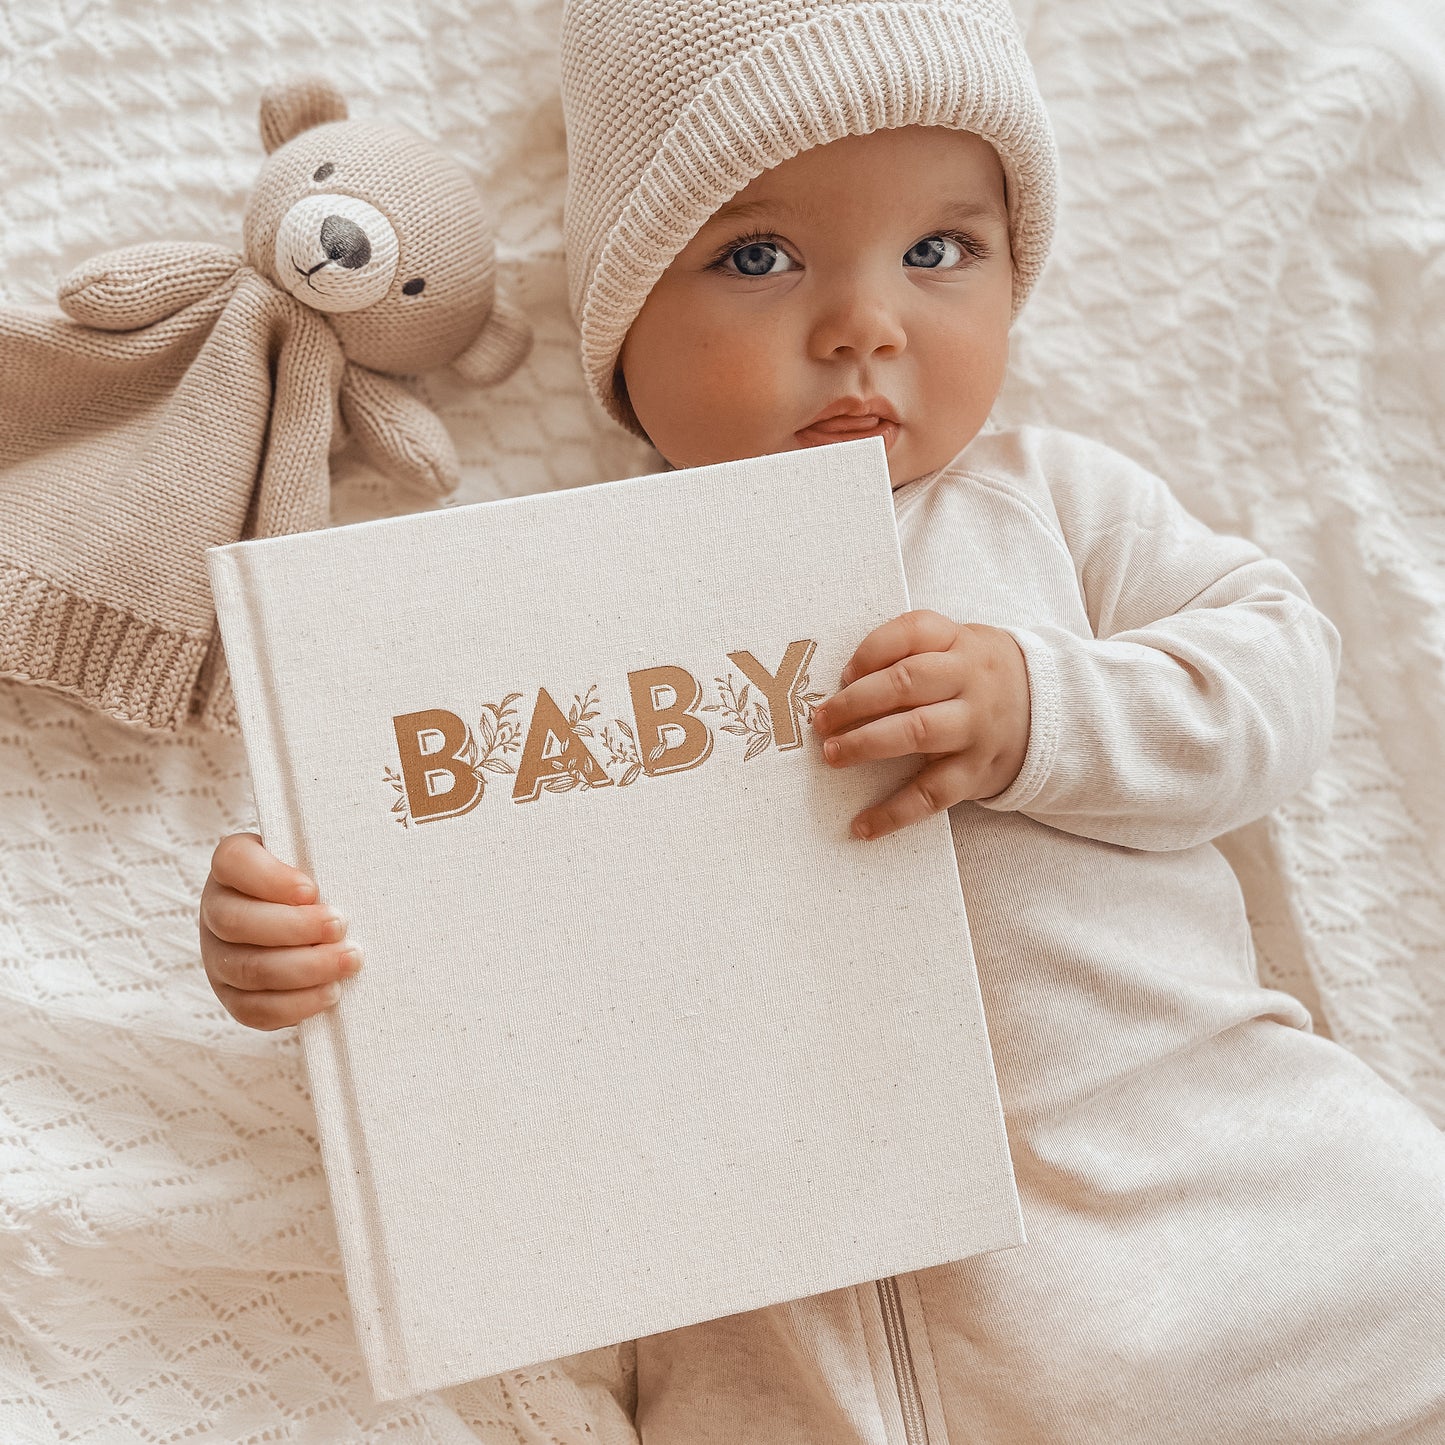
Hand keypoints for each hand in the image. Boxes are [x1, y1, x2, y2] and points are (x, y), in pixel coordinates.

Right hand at [199, 832, 362, 1029]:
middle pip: (237, 922)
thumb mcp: (316, 856)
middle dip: (294, 927)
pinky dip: (296, 1004)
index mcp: (231, 867)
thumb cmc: (318, 883)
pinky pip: (255, 1009)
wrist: (309, 925)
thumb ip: (323, 854)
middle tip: (339, 927)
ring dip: (305, 968)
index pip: (234, 862)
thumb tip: (358, 863)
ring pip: (249, 969)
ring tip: (348, 961)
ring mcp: (218, 958)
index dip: (270, 878)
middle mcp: (216, 911)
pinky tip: (331, 992)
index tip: (312, 891)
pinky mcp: (233, 997)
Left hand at [809, 609, 1030, 840]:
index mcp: (959, 643)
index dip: (871, 651)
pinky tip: (862, 825)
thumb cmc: (977, 677)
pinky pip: (932, 794)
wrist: (1049, 713)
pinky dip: (894, 812)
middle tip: (821, 720)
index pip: (913, 632)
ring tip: (833, 755)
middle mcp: (970, 681)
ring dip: (868, 744)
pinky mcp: (976, 772)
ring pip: (918, 732)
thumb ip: (909, 650)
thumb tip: (847, 681)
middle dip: (856, 701)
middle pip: (907, 682)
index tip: (843, 673)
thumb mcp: (956, 646)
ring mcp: (975, 727)